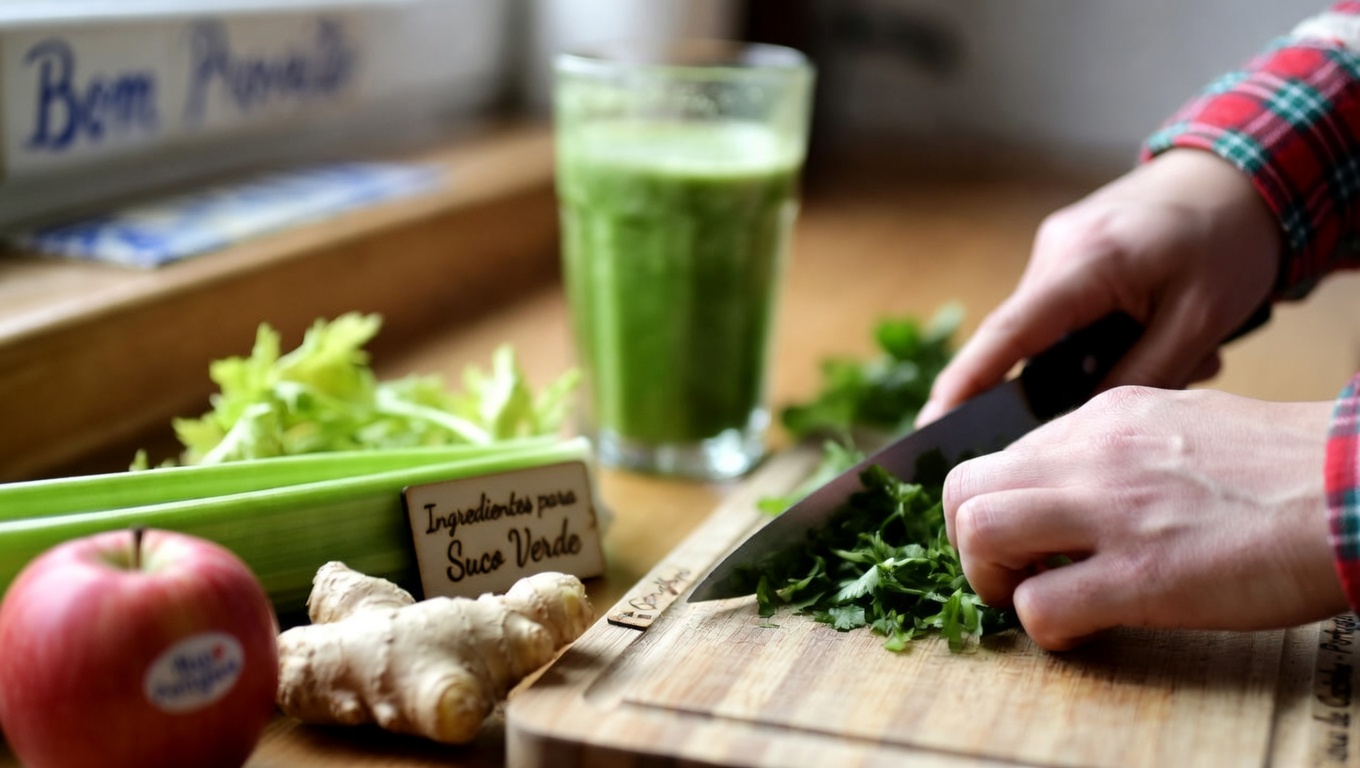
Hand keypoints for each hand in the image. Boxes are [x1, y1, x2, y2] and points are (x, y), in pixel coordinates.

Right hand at [917, 149, 1280, 426]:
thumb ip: (1144, 374)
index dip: (966, 384)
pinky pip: (1066, 315)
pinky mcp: (1067, 257)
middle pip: (1025, 342)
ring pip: (1051, 334)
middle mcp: (1055, 253)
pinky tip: (1157, 333)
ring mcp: (1056, 252)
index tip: (933, 425)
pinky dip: (1103, 338)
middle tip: (1109, 411)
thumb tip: (1087, 428)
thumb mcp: (1202, 317)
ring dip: (1099, 358)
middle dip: (1061, 385)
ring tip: (1179, 350)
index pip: (1009, 334)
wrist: (1239, 173)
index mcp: (1086, 262)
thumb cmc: (1229, 238)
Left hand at [942, 386, 1345, 650]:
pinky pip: (1040, 606)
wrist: (1356, 486)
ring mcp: (1111, 513)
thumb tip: (1080, 478)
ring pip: (979, 533)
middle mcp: (1092, 454)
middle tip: (1010, 571)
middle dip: (968, 539)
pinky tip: (1081, 629)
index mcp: (1104, 416)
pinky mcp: (1140, 578)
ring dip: (990, 579)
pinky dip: (1043, 627)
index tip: (1024, 537)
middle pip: (963, 488)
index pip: (1002, 456)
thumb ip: (1121, 446)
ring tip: (1031, 597)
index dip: (1000, 505)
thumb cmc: (1285, 466)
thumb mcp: (1185, 422)